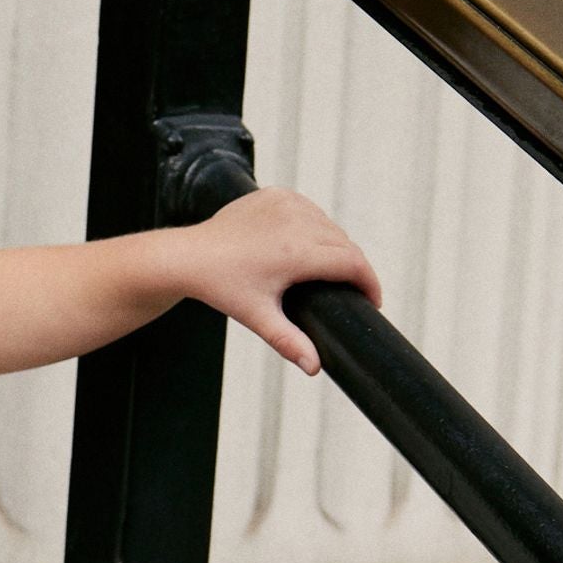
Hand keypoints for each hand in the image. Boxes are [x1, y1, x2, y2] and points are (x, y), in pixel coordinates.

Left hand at [183, 188, 381, 376]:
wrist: (190, 256)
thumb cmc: (222, 287)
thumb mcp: (258, 317)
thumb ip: (289, 342)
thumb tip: (314, 368)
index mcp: (297, 251)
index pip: (353, 263)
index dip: (369, 282)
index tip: (373, 300)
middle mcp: (296, 221)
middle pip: (344, 244)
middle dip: (352, 268)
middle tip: (350, 290)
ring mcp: (286, 203)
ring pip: (329, 225)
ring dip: (335, 245)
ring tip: (330, 270)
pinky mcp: (276, 194)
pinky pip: (310, 210)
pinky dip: (314, 225)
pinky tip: (307, 243)